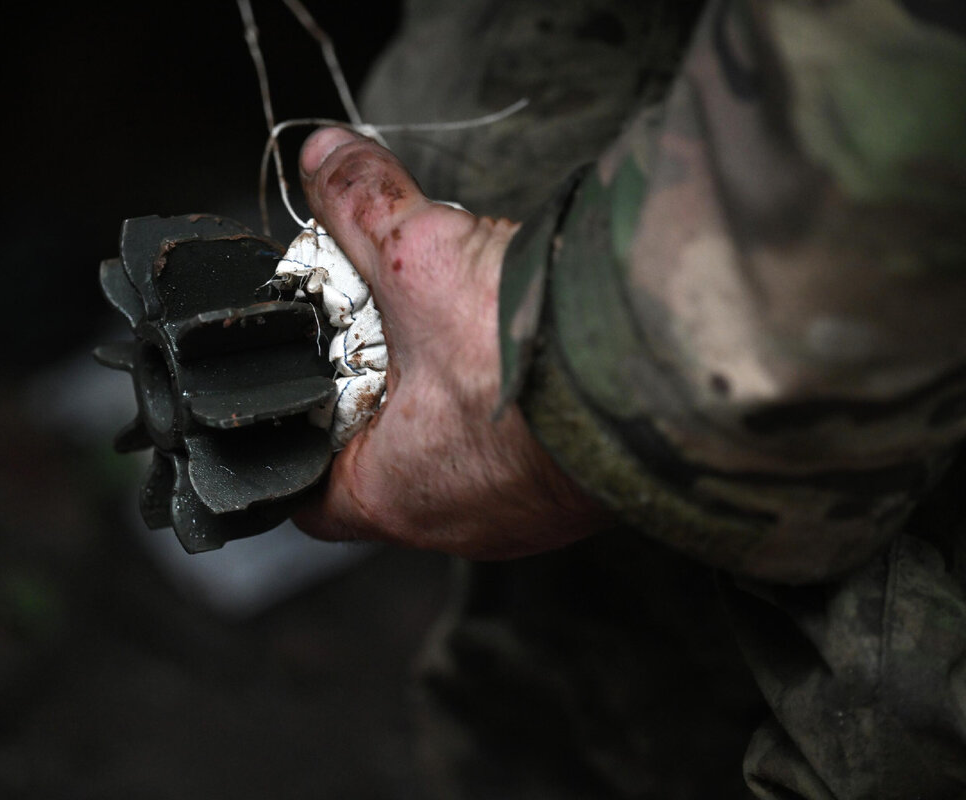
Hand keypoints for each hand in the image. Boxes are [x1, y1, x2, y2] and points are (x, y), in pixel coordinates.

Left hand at [292, 127, 606, 558]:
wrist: (667, 371)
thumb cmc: (532, 353)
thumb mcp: (420, 259)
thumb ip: (361, 204)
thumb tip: (326, 156)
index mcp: (393, 493)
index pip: (310, 498)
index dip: (299, 446)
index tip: (306, 398)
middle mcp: (456, 525)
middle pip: (388, 475)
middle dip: (381, 410)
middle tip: (383, 349)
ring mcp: (524, 518)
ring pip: (462, 468)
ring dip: (453, 413)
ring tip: (458, 344)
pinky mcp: (579, 496)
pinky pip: (527, 461)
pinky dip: (515, 417)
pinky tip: (524, 363)